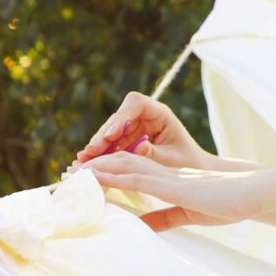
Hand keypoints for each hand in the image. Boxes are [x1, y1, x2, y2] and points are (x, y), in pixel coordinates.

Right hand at [69, 91, 208, 174]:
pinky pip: (110, 145)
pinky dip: (100, 154)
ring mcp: (133, 128)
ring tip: (84, 159)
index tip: (111, 134)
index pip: (135, 103)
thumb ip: (155, 153)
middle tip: (90, 151)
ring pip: (109, 132)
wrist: (192, 171)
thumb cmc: (188, 162)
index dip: (120, 116)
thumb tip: (138, 147)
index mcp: (159, 113)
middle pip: (117, 118)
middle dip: (103, 135)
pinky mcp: (126, 141)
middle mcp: (144, 117)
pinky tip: (87, 162)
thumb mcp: (173, 159)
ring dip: (97, 146)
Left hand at [84, 152, 265, 230]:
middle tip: (66, 175)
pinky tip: (97, 177)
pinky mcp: (176, 185)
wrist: (254, 193)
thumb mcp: (189, 214)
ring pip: (124, 167)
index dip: (104, 175)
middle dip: (92, 169)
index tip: (81, 182)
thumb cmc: (229, 203)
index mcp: (167, 180)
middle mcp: (164, 174)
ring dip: (96, 169)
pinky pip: (139, 178)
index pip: (129, 173)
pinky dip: (115, 177)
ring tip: (72, 173)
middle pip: (120, 165)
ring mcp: (169, 177)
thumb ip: (163, 218)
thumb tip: (140, 226)